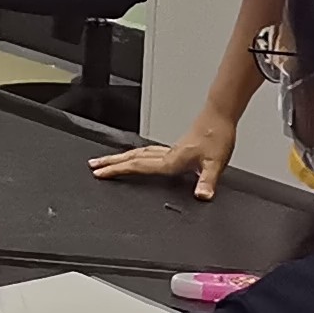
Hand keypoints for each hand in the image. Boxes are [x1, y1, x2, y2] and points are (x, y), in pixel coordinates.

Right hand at [92, 108, 237, 197]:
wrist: (220, 116)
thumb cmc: (217, 136)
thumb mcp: (215, 163)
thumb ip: (207, 181)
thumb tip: (201, 196)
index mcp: (171, 160)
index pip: (138, 166)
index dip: (117, 170)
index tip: (100, 173)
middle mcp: (167, 154)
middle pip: (132, 158)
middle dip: (111, 163)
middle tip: (93, 165)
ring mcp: (169, 150)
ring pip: (138, 153)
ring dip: (121, 158)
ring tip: (107, 161)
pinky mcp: (175, 148)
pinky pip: (148, 152)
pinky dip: (136, 155)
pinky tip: (137, 158)